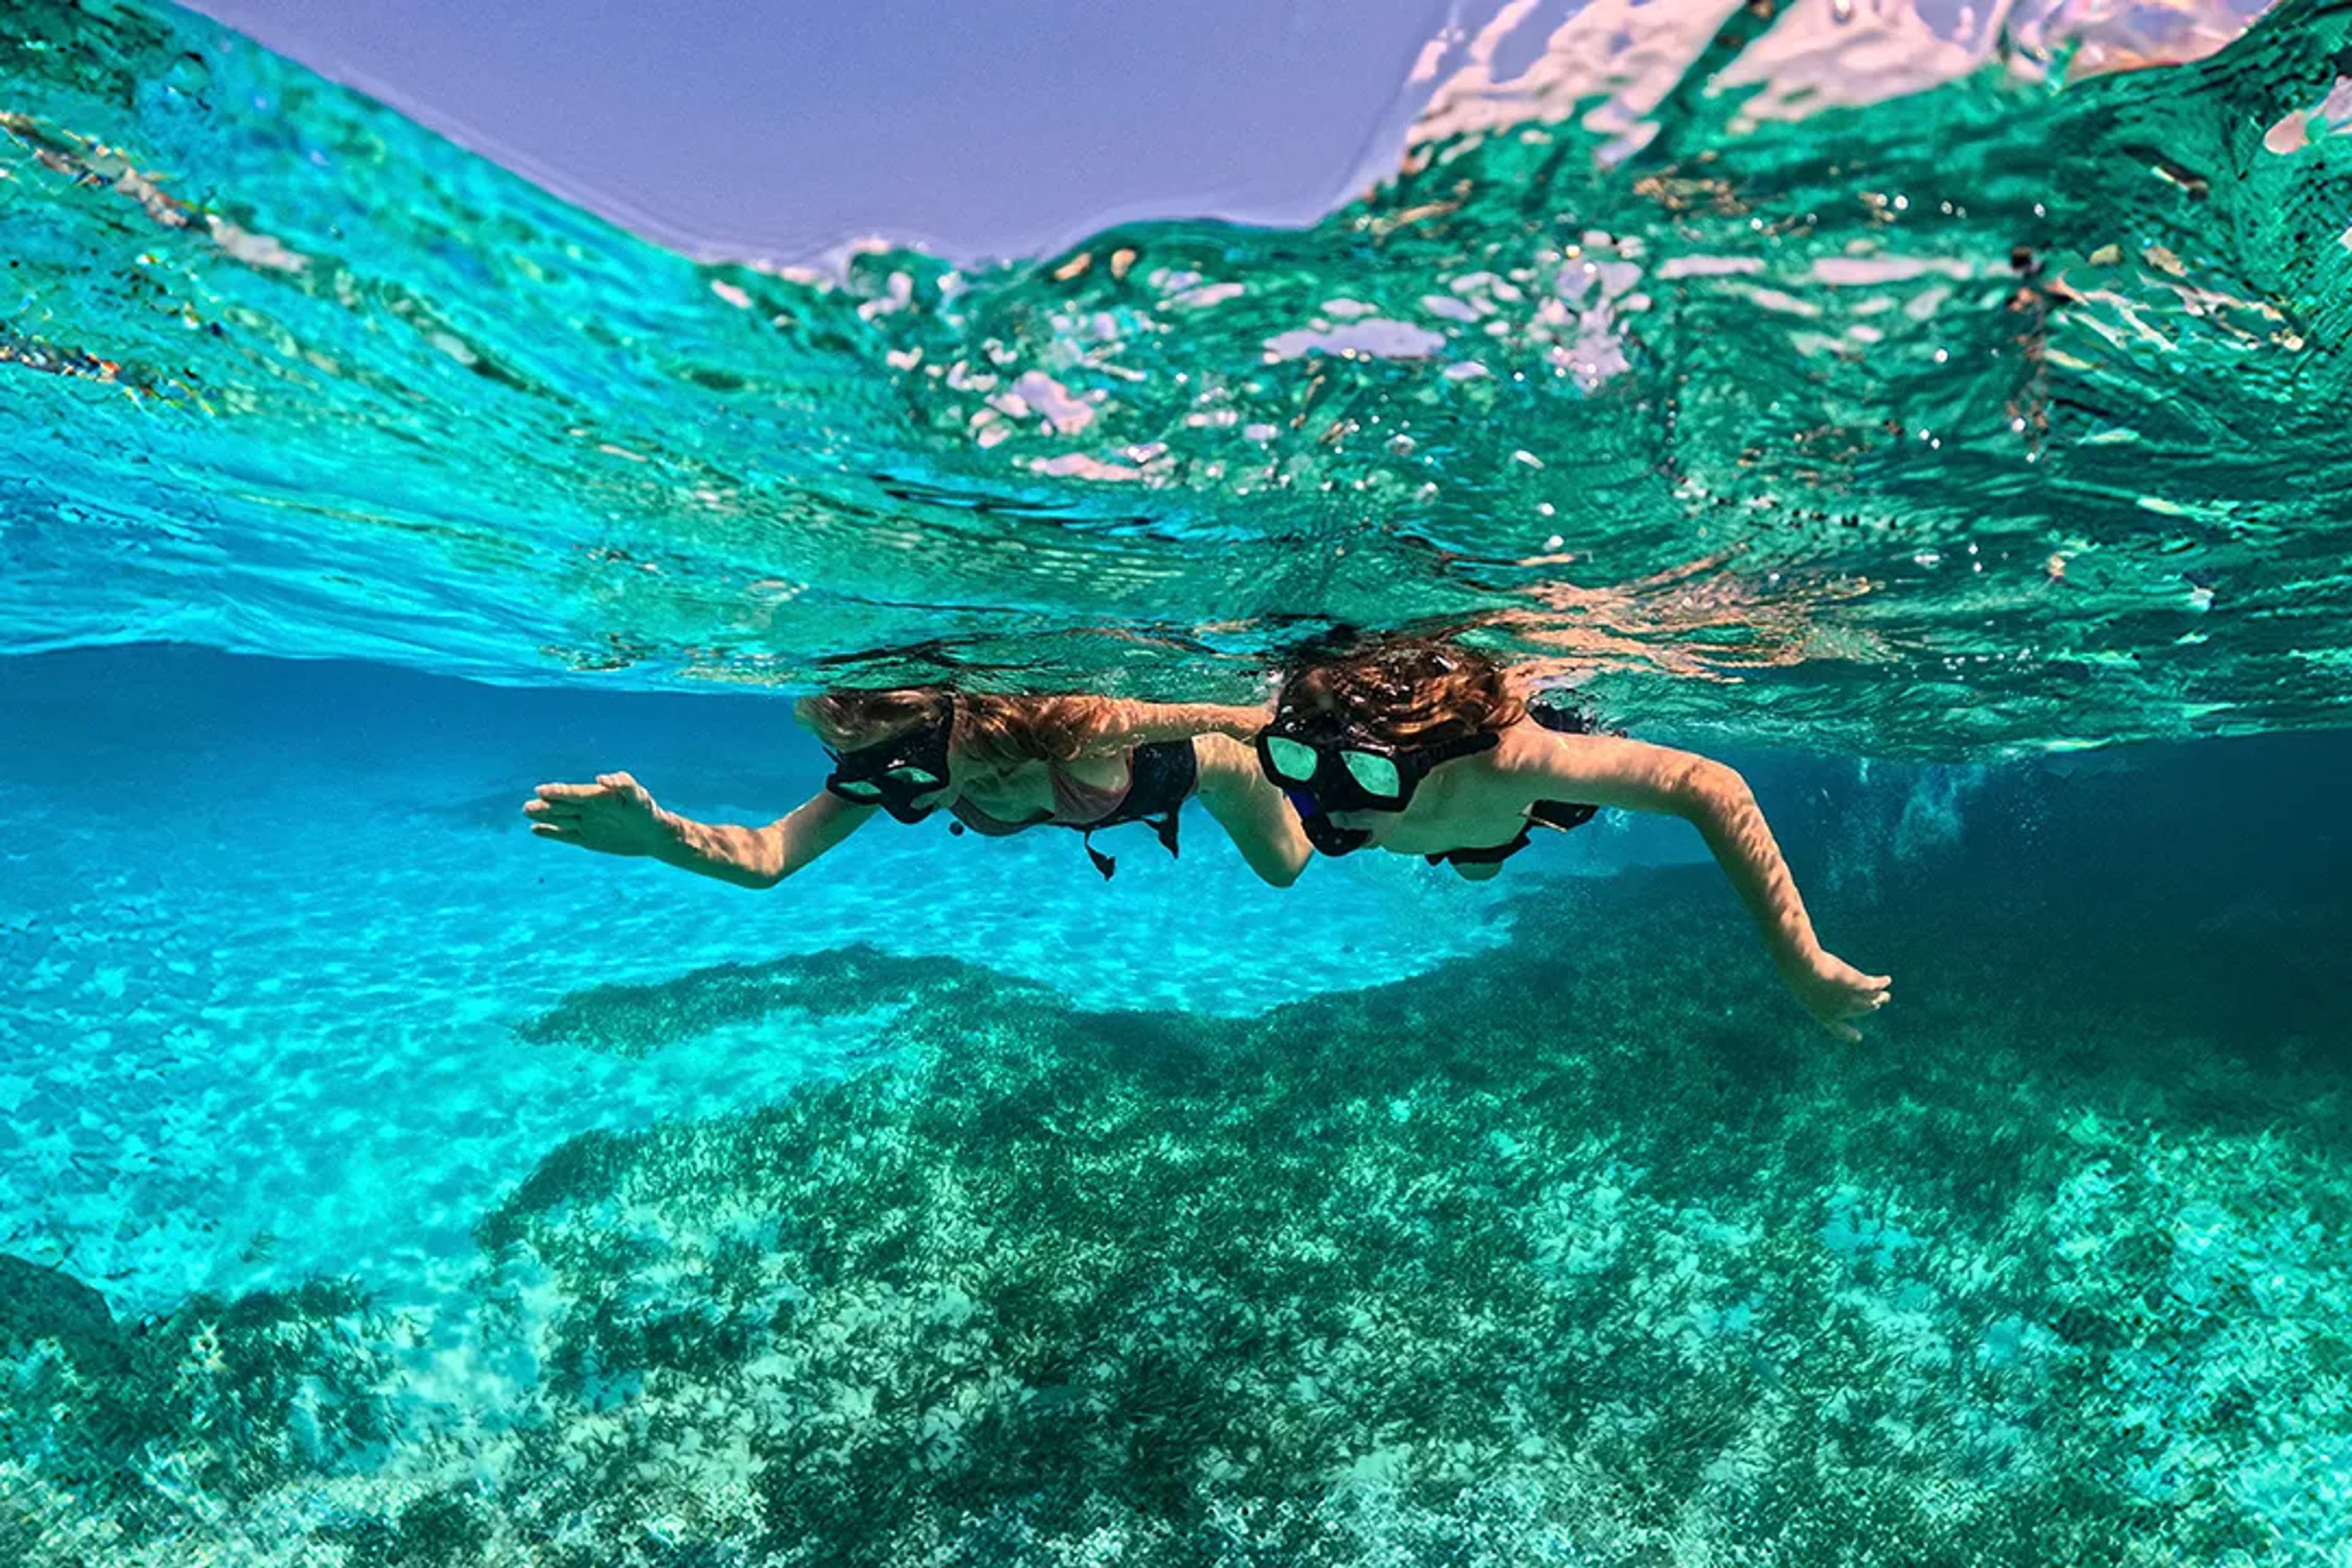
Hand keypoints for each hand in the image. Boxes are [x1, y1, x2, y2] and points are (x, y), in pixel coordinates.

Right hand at [524, 772, 676, 858]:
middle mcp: (589, 809)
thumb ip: (623, 785)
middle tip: (528, 806)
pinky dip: (551, 833)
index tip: (541, 790)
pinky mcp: (587, 839)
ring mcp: (587, 824)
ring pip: (561, 819)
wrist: (655, 834)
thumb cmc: (648, 812)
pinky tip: (535, 829)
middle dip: (546, 805)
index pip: (575, 794)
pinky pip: (565, 835)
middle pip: (563, 806)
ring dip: (544, 816)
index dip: (559, 792)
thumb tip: (602, 778)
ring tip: (527, 811)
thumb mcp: (639, 798)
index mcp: (599, 797)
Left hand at [1783, 951, 1891, 1041]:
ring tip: (1885, 996)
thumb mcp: (1801, 985)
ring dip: (1880, 997)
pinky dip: (1882, 982)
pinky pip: (1875, 985)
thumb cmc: (1796, 975)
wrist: (1803, 969)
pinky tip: (1887, 979)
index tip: (1858, 1038)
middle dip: (1869, 1008)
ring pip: (1871, 999)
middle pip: (1860, 1011)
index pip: (1839, 1029)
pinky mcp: (1859, 984)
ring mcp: (1852, 999)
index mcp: (1824, 1016)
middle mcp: (1841, 1011)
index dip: (1849, 1034)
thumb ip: (1810, 989)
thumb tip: (1813, 982)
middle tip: (1876, 1005)